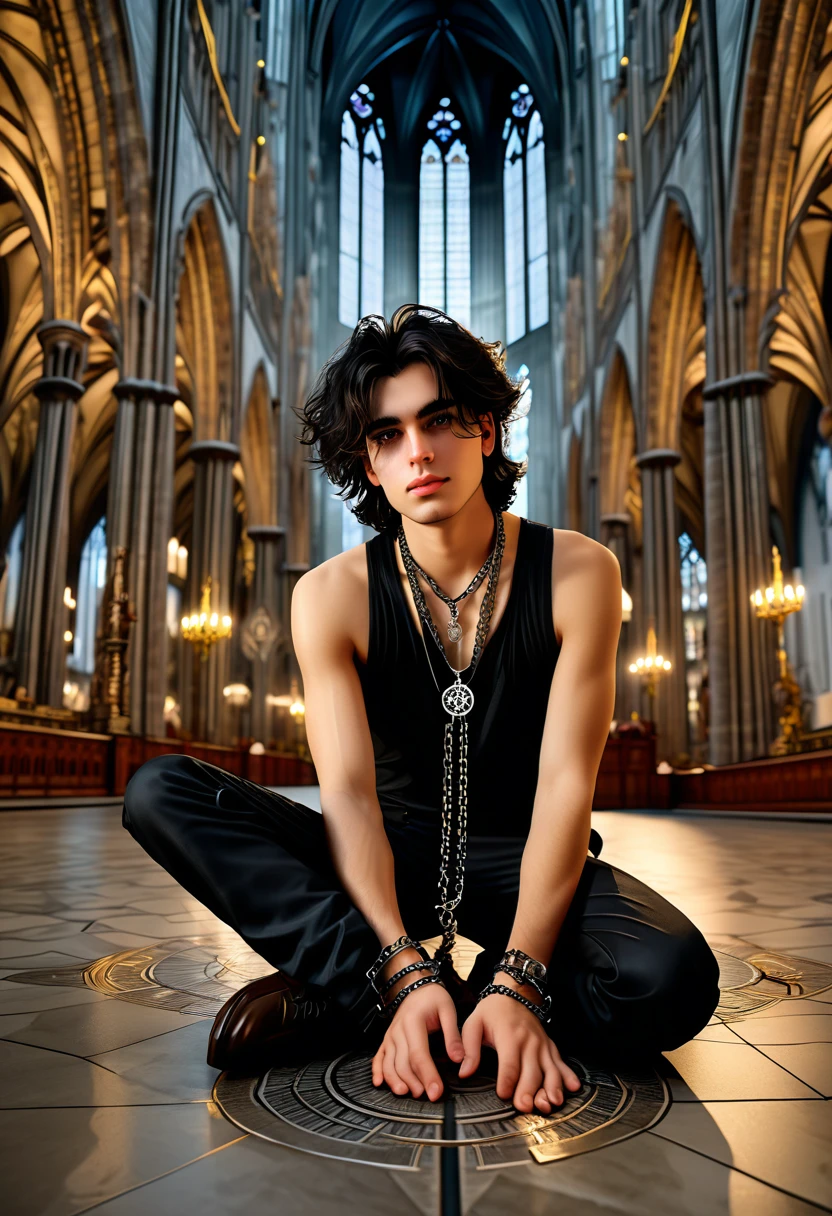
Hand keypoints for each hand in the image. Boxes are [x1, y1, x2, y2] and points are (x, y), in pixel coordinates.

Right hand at [371, 980, 463, 1101]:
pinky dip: (377, 1071)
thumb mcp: (448, 1010)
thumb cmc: (433, 998)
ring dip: (395, 1080)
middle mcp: (398, 1030)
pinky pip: (378, 1057)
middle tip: (426, 1096)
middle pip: (402, 1062)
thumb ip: (452, 1035)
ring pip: (389, 1063)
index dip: (427, 1074)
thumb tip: (459, 1058)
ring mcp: (390, 1036)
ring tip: (406, 1092)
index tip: (436, 1091)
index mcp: (413, 1022)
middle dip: (414, 1082)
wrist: (416, 986)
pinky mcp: (386, 1040)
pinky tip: (379, 1083)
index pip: (419, 1054)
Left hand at [458, 987, 580, 1113]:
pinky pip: (561, 1063)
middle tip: (525, 1107)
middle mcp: (529, 1042)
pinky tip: (573, 1088)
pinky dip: (568, 1076)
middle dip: (529, 1091)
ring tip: (551, 1103)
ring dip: (552, 1088)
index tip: (503, 1095)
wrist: (514, 992)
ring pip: (550, 1070)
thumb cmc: (492, 1011)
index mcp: (509, 1036)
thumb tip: (464, 1072)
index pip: (510, 1063)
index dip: (507, 1081)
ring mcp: (543, 1045)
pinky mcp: (550, 1047)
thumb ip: (469, 1048)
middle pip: (531, 1071)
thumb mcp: (474, 1024)